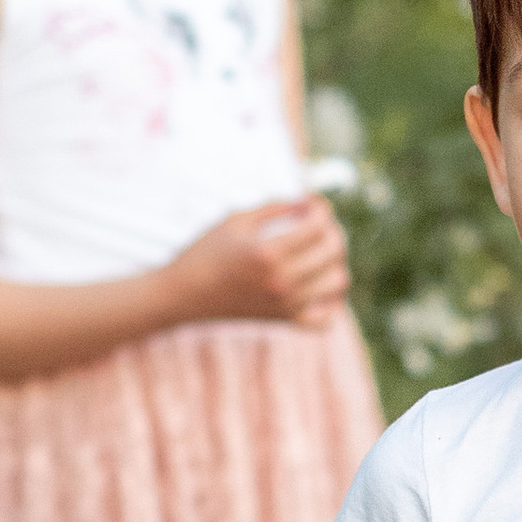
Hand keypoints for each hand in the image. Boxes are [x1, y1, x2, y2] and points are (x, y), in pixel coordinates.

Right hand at [171, 196, 351, 330]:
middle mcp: (281, 281)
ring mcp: (285, 304)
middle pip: (333, 251)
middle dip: (332, 230)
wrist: (184, 294)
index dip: (321, 208)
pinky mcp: (283, 321)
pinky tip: (322, 286)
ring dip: (337, 261)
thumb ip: (276, 206)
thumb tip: (308, 201)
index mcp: (268, 252)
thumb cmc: (206, 252)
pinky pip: (325, 320)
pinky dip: (333, 304)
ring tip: (321, 250)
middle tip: (318, 223)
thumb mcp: (237, 219)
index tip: (313, 202)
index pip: (318, 226)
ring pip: (338, 281)